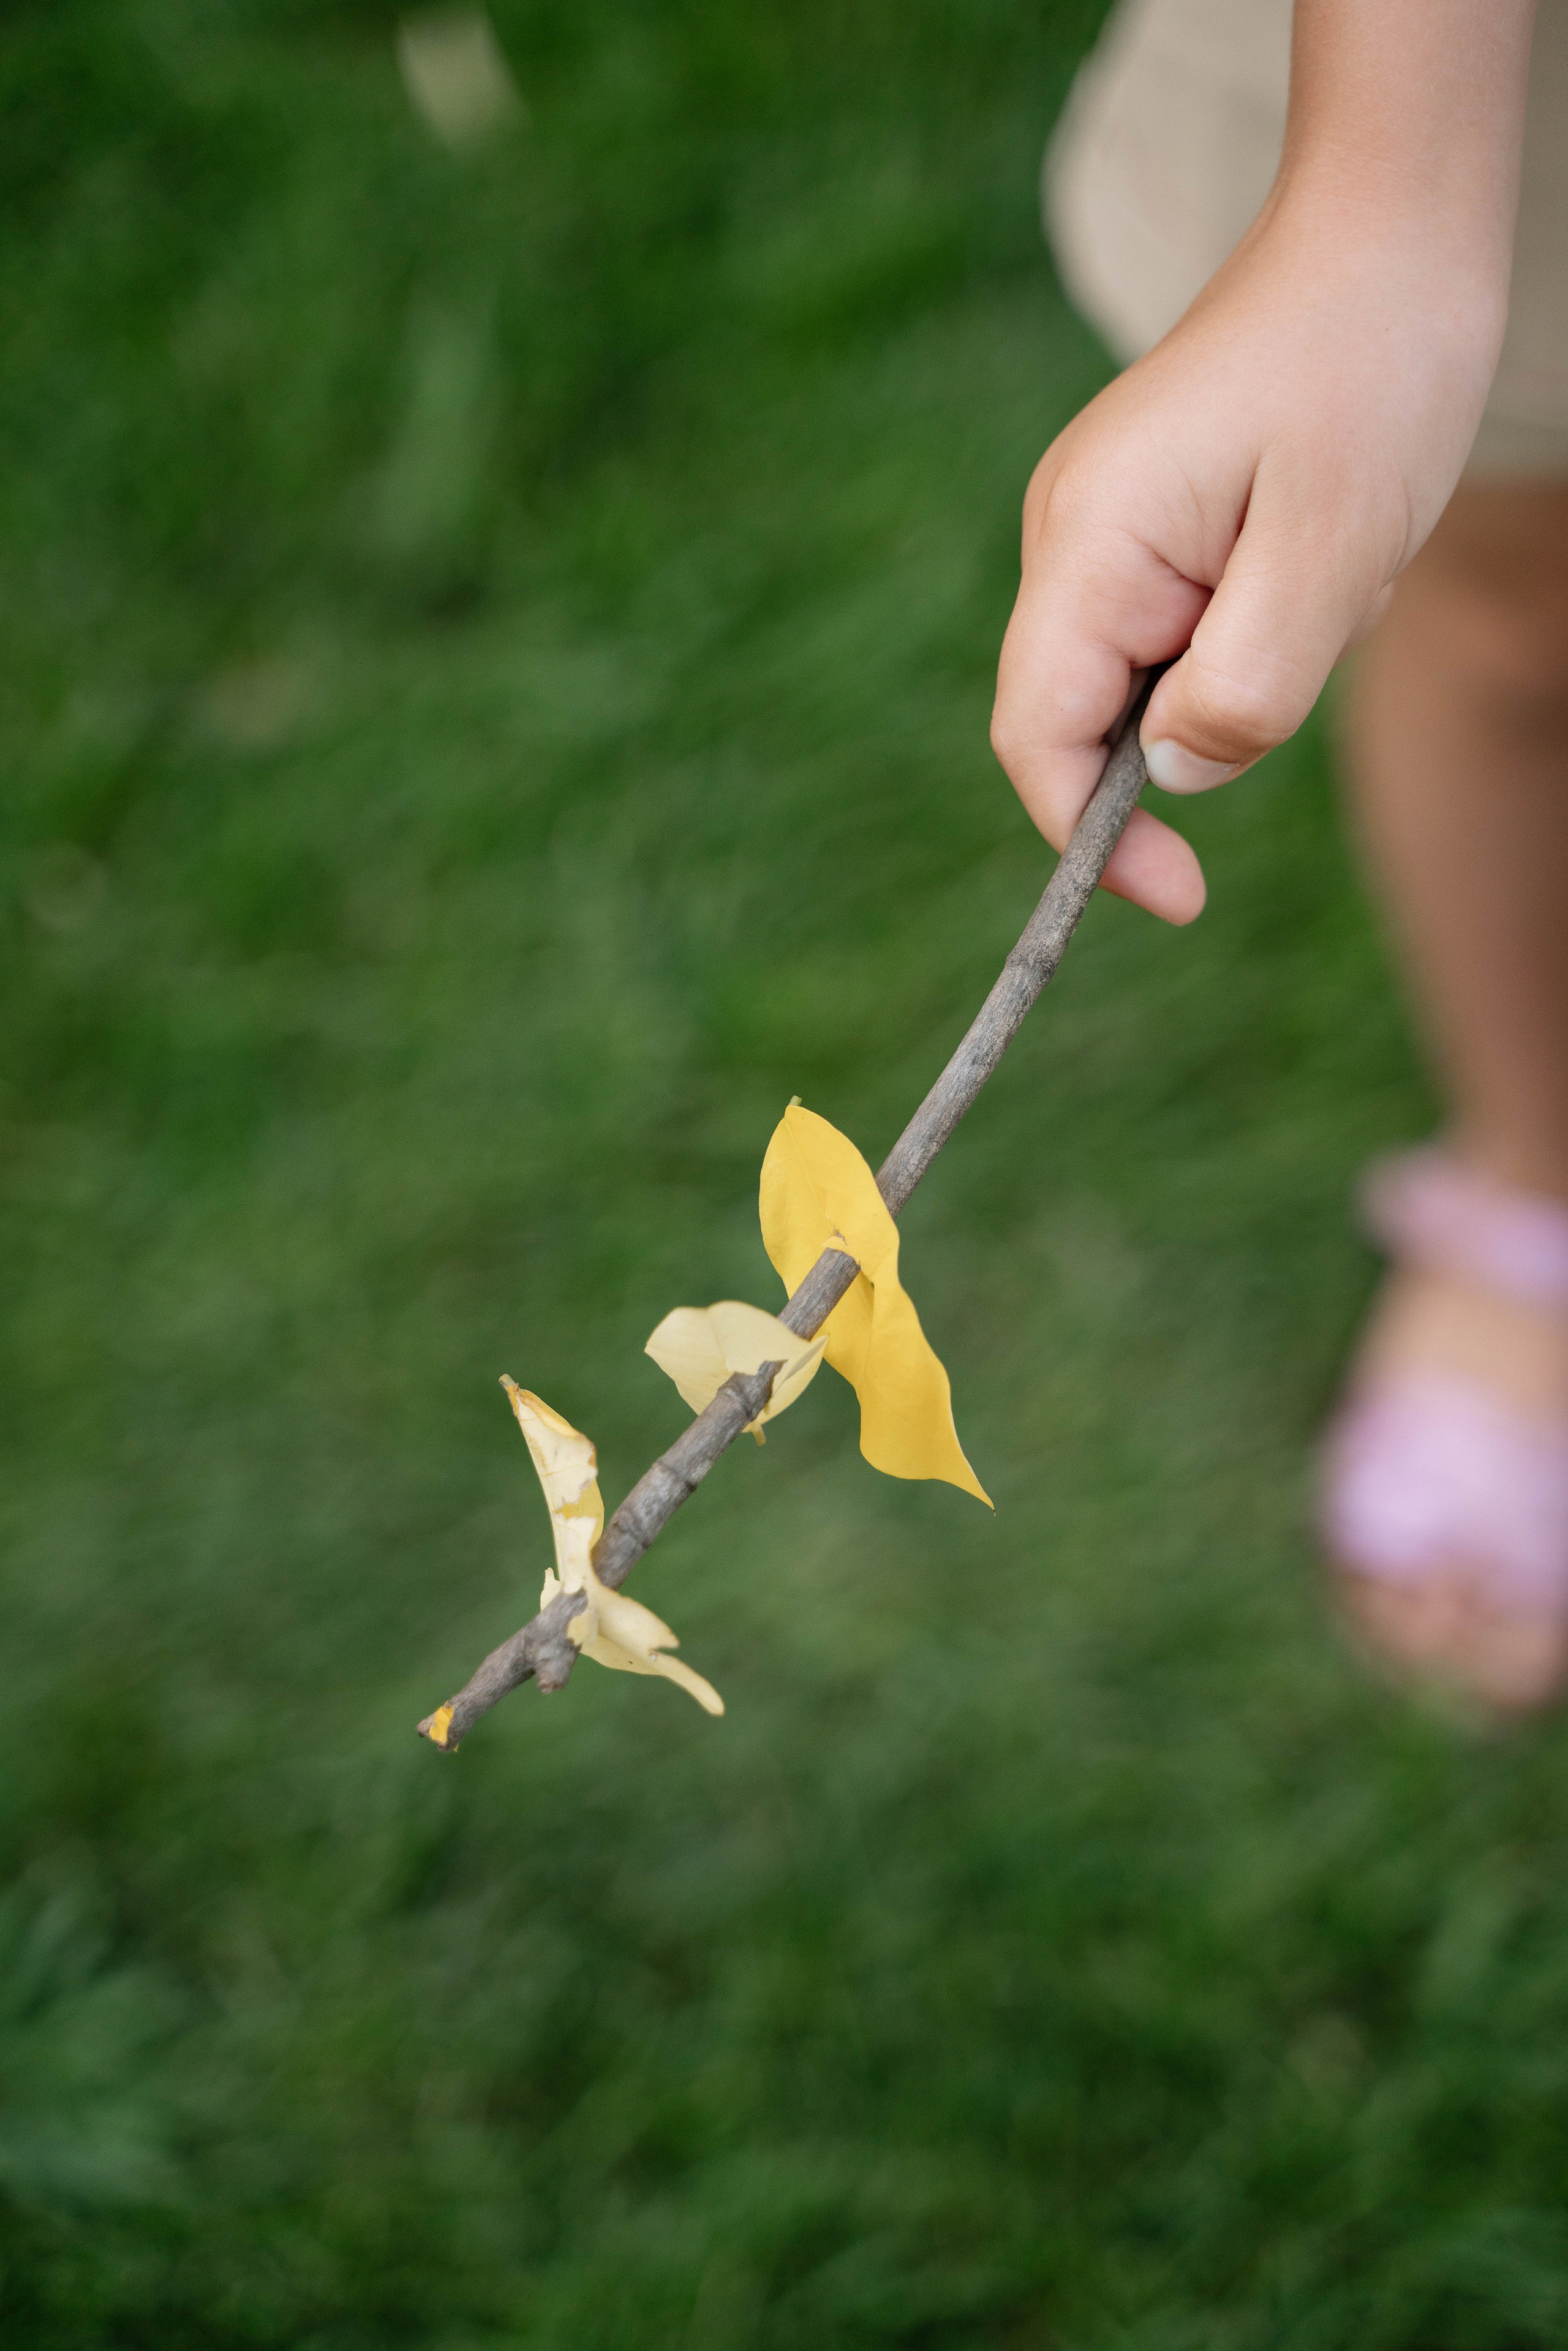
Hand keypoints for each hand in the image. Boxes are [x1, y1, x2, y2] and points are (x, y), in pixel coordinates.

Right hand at [992, 181, 1509, 922]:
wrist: (1389, 236)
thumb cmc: (1369, 371)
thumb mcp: (1330, 549)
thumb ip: (1242, 688)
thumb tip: (1165, 783)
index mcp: (1089, 541)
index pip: (1035, 735)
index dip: (1088, 838)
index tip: (1181, 897)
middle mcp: (1069, 539)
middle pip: (1089, 719)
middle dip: (1206, 725)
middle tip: (1319, 626)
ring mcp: (1103, 532)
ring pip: (1151, 684)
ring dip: (1251, 669)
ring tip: (1333, 564)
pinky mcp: (1148, 530)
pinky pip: (1187, 635)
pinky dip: (1261, 630)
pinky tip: (1319, 551)